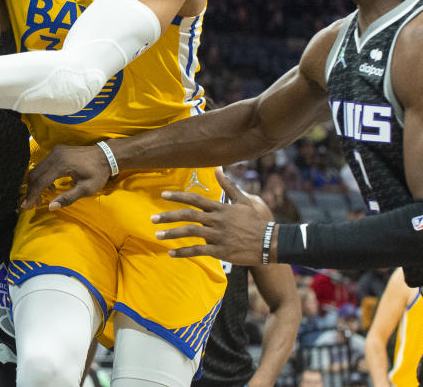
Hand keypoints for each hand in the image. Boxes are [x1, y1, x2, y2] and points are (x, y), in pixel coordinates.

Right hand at [23, 144, 111, 209]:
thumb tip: (50, 207)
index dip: (32, 195)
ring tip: (41, 198)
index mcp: (61, 164)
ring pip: (37, 169)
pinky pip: (43, 165)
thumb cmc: (97, 173)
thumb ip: (68, 198)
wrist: (105, 155)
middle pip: (35, 174)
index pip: (40, 181)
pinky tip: (50, 187)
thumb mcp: (86, 189)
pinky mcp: (57, 151)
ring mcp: (55, 151)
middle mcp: (55, 155)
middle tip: (32, 204)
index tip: (27, 206)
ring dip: (36, 184)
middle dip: (31, 190)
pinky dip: (42, 177)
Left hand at [151, 169, 270, 265]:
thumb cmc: (255, 221)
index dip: (178, 196)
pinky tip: (171, 253)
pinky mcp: (221, 251)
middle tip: (152, 218)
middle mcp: (217, 220)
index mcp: (220, 208)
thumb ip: (228, 185)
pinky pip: (198, 251)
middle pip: (188, 215)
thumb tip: (218, 168)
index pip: (195, 199)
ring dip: (172, 234)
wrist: (270, 242)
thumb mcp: (243, 200)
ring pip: (191, 233)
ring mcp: (218, 236)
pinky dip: (184, 252)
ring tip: (157, 235)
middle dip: (168, 216)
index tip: (162, 194)